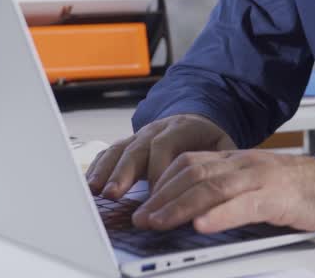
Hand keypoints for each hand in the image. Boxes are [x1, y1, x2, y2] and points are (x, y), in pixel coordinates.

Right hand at [86, 113, 236, 199]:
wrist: (197, 120)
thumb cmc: (210, 139)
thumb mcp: (224, 145)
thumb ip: (220, 162)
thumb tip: (218, 188)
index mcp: (181, 127)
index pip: (164, 145)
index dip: (157, 168)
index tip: (154, 193)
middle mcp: (156, 129)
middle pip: (137, 148)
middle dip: (124, 172)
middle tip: (114, 193)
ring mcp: (139, 136)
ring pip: (120, 150)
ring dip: (107, 171)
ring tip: (97, 191)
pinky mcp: (128, 145)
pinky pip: (110, 153)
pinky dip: (99, 168)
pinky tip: (90, 185)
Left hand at [131, 150, 314, 233]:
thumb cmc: (293, 188)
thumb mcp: (252, 183)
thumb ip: (224, 191)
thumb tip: (190, 211)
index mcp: (234, 160)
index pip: (188, 163)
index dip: (161, 182)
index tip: (142, 202)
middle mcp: (242, 164)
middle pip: (193, 174)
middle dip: (161, 197)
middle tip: (140, 217)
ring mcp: (259, 179)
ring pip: (212, 187)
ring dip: (179, 206)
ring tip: (158, 222)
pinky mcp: (276, 197)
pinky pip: (244, 204)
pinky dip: (221, 215)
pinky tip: (203, 225)